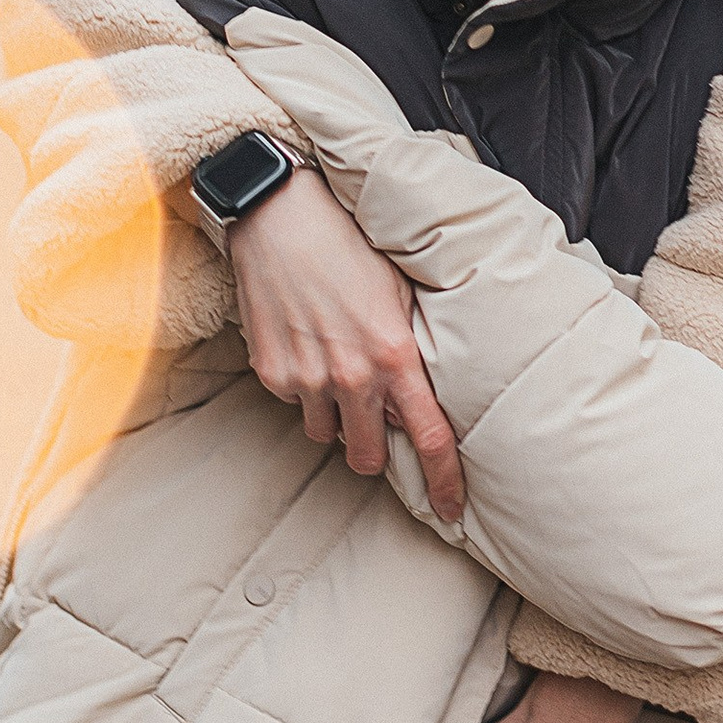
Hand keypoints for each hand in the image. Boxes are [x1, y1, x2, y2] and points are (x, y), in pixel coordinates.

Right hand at [224, 163, 464, 523]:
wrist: (281, 213)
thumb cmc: (351, 243)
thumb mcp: (402, 291)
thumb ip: (413, 349)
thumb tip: (425, 395)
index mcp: (395, 355)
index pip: (429, 439)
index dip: (443, 481)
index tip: (452, 509)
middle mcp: (351, 375)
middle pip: (365, 457)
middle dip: (372, 449)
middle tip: (373, 422)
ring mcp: (306, 377)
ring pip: (325, 432)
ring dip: (334, 413)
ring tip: (334, 362)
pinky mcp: (271, 371)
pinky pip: (294, 403)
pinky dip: (303, 387)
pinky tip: (306, 342)